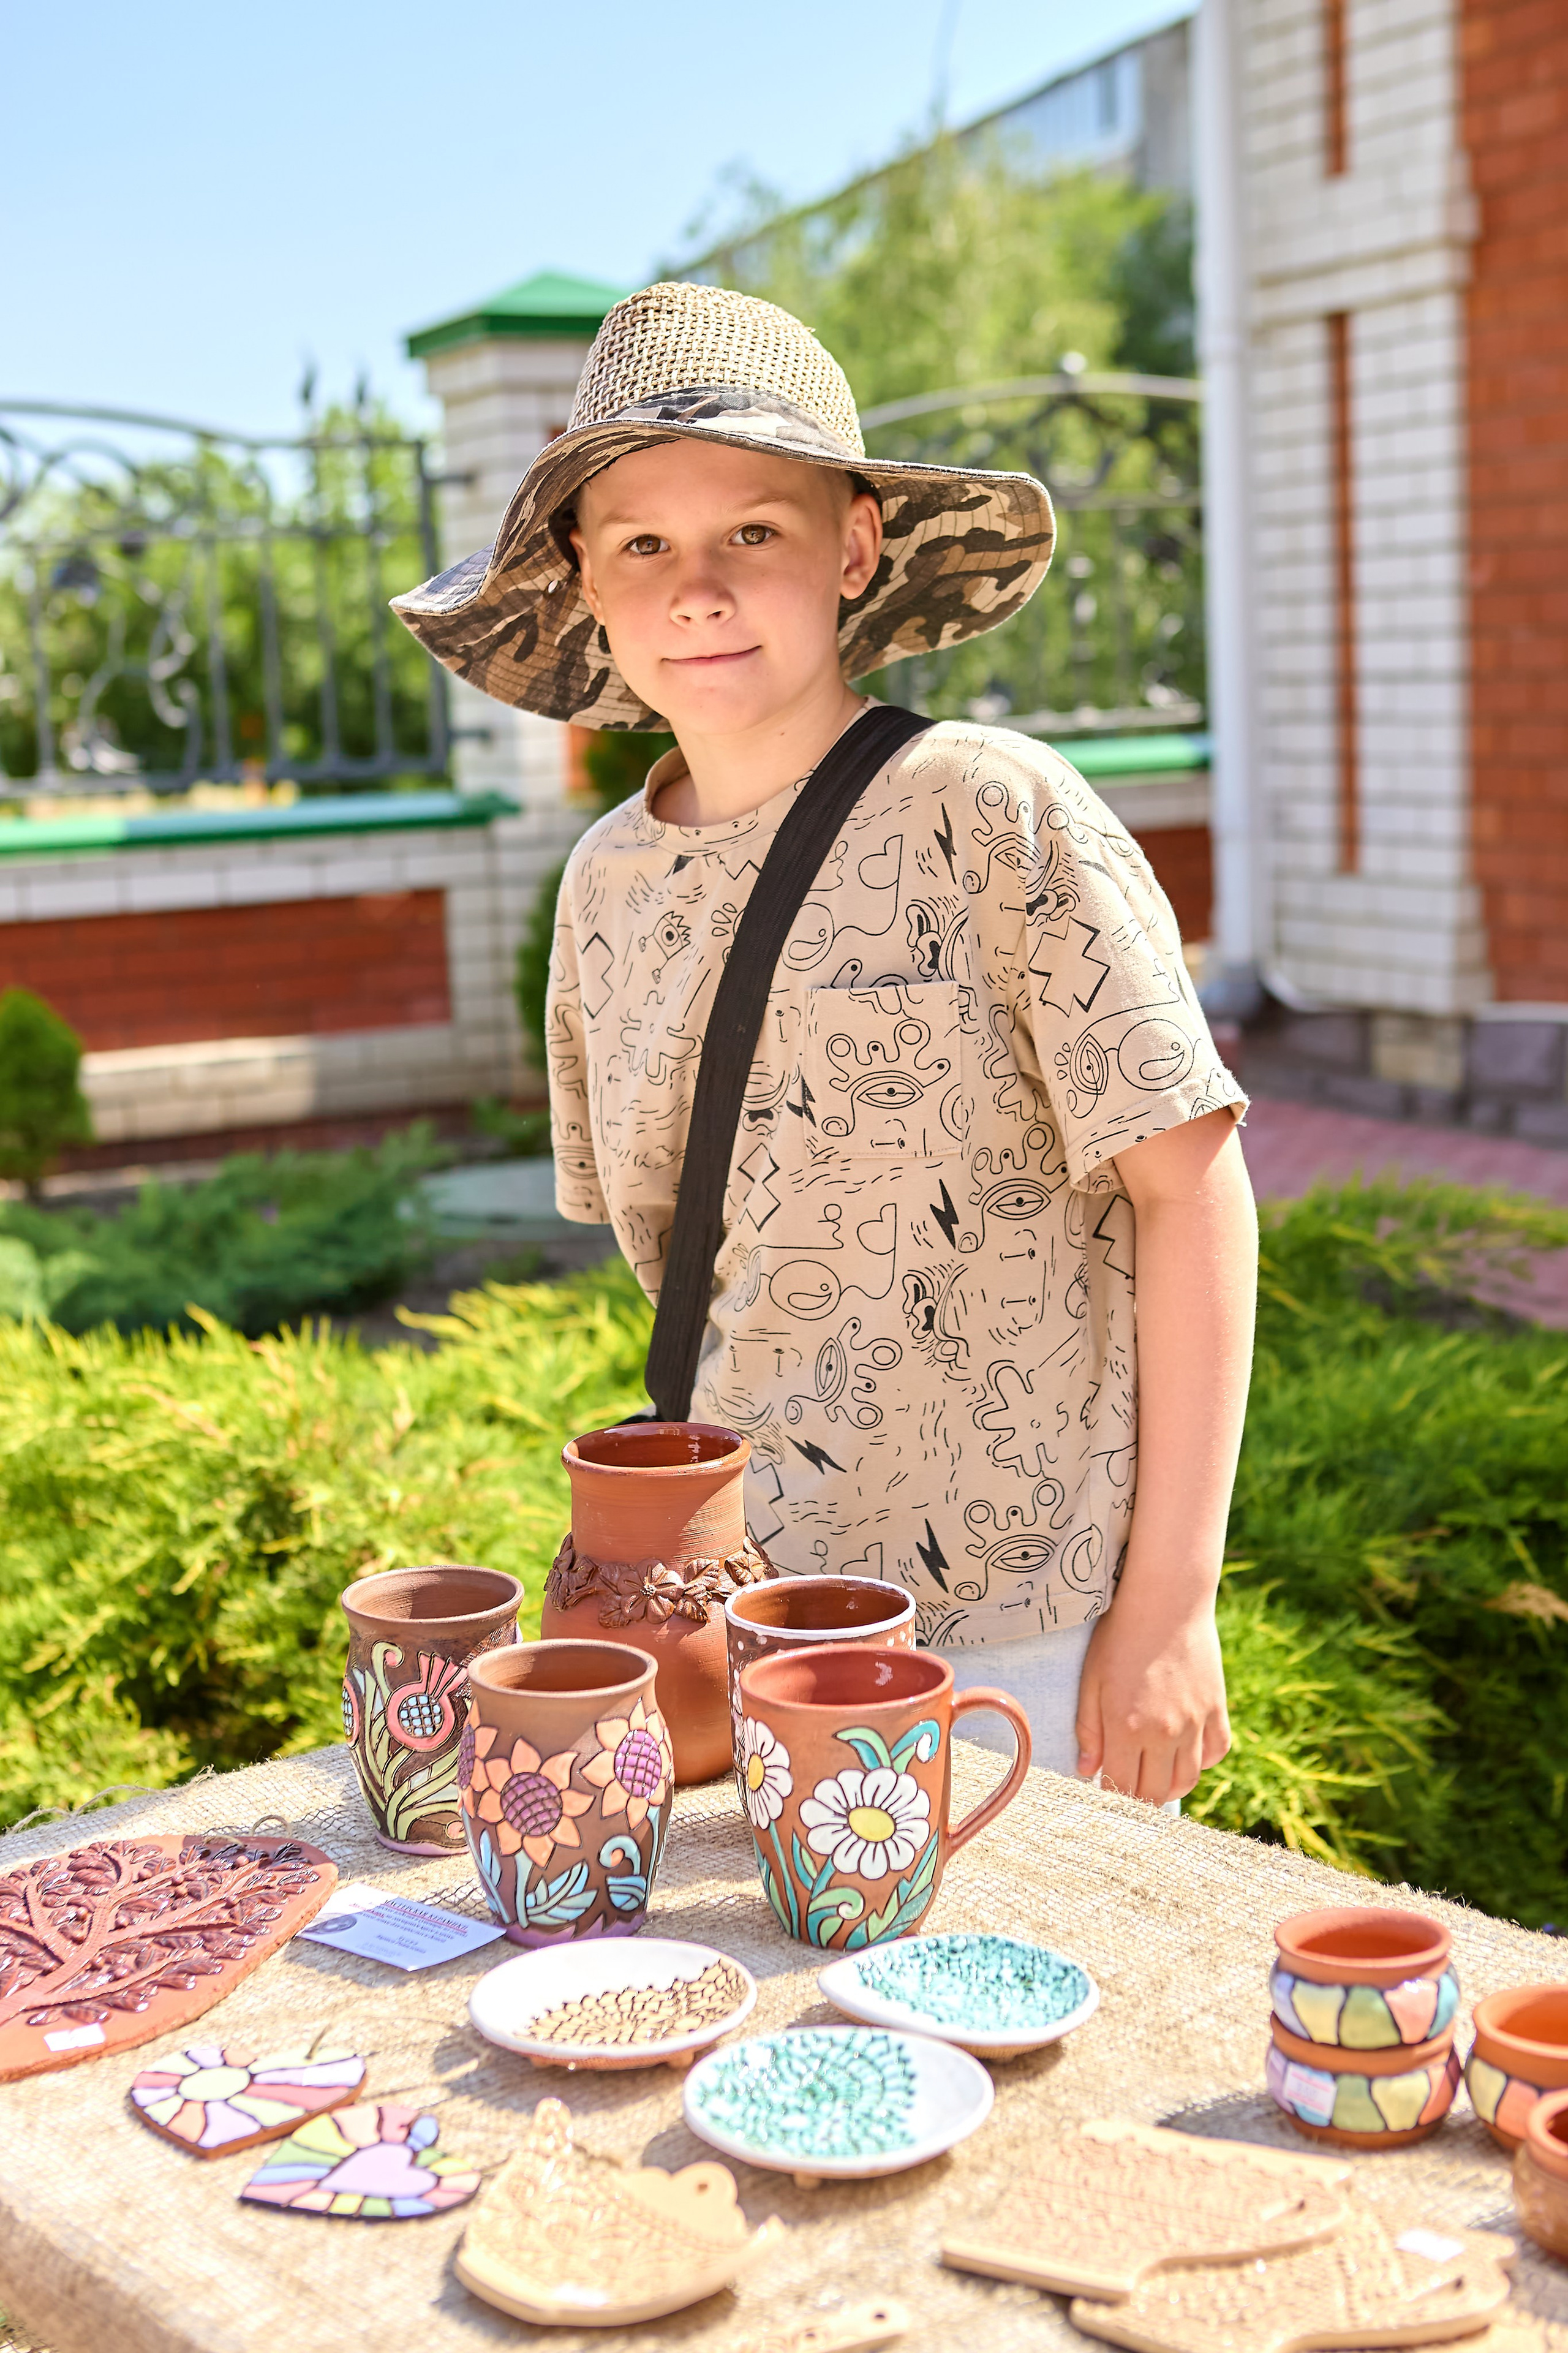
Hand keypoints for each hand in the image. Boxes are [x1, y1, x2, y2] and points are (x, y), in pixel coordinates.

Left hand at [1074, 1597, 1230, 1805]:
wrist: (1167, 1601)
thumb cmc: (1120, 1637)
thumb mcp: (1092, 1681)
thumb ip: (1088, 1730)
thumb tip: (1087, 1770)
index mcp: (1127, 1727)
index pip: (1121, 1787)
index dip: (1111, 1794)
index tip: (1105, 1787)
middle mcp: (1165, 1733)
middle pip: (1156, 1792)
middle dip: (1139, 1798)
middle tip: (1129, 1788)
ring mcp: (1195, 1723)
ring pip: (1188, 1779)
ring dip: (1170, 1786)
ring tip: (1154, 1775)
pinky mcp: (1216, 1709)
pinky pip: (1216, 1752)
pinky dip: (1202, 1761)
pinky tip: (1184, 1751)